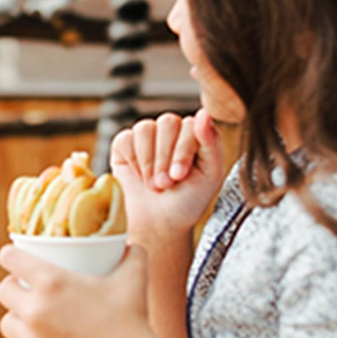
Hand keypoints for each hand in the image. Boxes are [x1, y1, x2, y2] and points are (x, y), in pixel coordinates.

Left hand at [0, 245, 169, 337]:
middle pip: (4, 290)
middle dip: (14, 287)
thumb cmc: (133, 320)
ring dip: (17, 319)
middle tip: (27, 288)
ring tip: (30, 318)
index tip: (15, 257)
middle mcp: (35, 309)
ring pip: (7, 324)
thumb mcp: (134, 278)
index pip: (9, 258)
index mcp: (51, 281)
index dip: (10, 255)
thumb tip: (131, 243)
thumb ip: (133, 254)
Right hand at [109, 109, 229, 243]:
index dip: (183, 150)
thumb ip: (211, 142)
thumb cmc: (188, 200)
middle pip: (167, 122)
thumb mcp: (210, 175)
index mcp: (195, 134)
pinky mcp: (125, 144)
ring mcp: (148, 135)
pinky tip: (139, 176)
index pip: (190, 124)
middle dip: (165, 158)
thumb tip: (204, 113)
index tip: (179, 176)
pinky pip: (125, 138)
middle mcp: (172, 130)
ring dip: (149, 162)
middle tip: (166, 183)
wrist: (159, 224)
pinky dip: (133, 161)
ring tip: (155, 184)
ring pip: (145, 128)